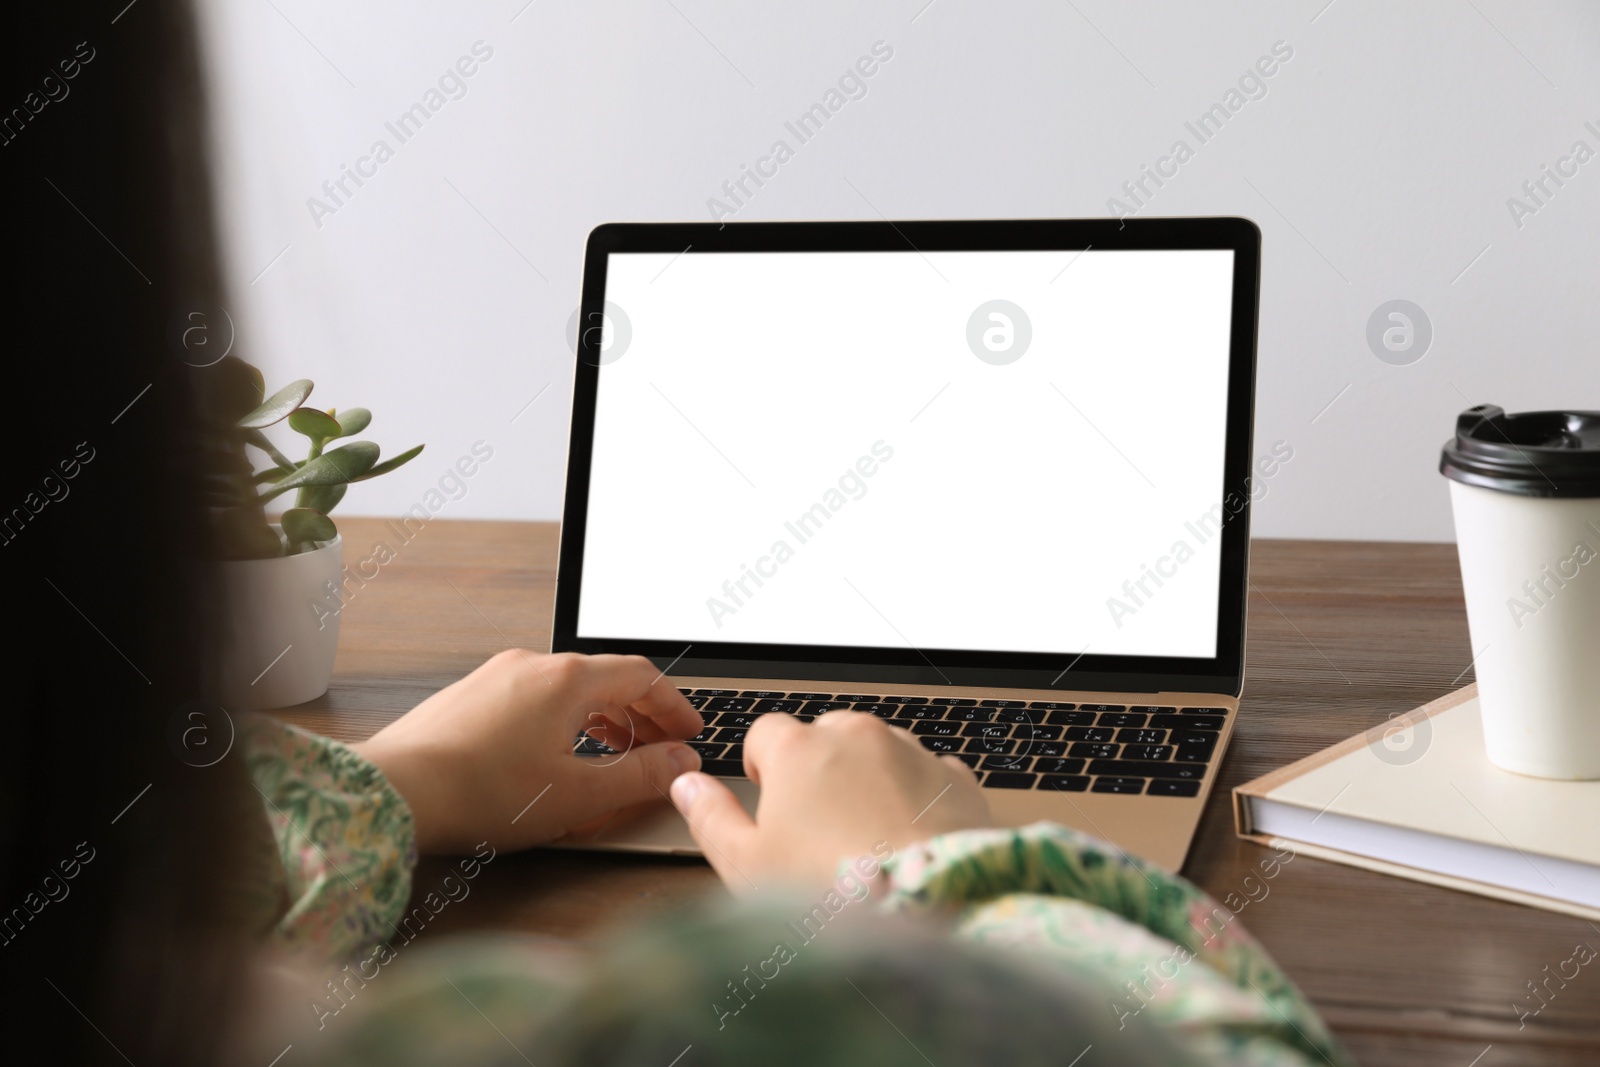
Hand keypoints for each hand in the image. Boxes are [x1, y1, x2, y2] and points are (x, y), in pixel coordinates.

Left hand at [352, 650, 701, 853]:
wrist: (394, 792)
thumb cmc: (481, 794)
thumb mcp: (578, 795)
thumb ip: (639, 777)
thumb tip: (680, 763)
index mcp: (566, 679)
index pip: (641, 676)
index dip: (673, 706)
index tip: (688, 733)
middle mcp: (531, 665)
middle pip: (605, 678)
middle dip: (639, 714)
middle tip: (659, 749)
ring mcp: (495, 677)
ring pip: (567, 688)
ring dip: (601, 718)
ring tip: (613, 756)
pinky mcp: (468, 696)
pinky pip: (532, 699)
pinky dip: (562, 720)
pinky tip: (556, 756)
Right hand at [669, 710, 990, 892]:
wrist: (927, 912)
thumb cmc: (832, 894)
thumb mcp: (746, 865)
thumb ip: (710, 817)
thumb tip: (687, 786)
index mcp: (799, 749)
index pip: (766, 731)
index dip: (761, 765)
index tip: (768, 796)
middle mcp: (857, 736)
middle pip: (825, 735)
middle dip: (818, 769)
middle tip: (816, 827)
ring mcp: (911, 752)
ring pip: (878, 750)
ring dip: (868, 778)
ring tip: (864, 837)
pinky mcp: (955, 780)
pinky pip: (927, 773)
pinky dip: (917, 795)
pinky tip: (907, 838)